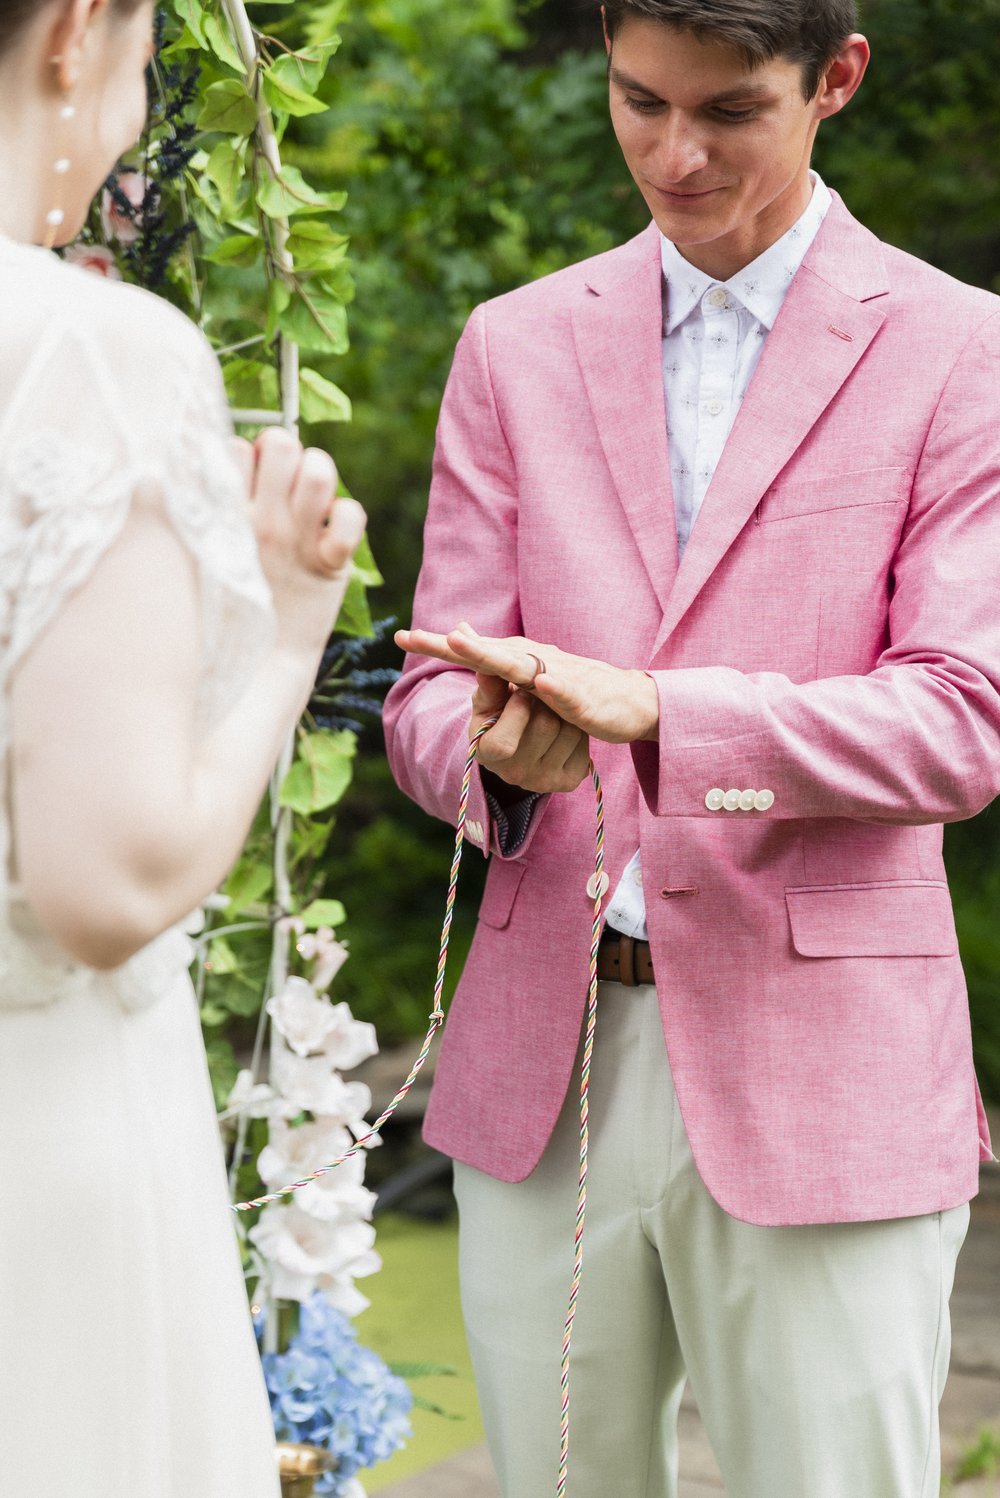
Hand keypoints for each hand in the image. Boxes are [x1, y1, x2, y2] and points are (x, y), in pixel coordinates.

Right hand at [233, 429, 366, 655]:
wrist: (262, 663)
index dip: (247, 456)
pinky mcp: (329, 565)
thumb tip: (213, 464)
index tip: (250, 481)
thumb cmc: (233, 603)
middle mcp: (260, 523)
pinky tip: (330, 536)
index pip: (233, 448)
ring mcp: (296, 542)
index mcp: (225, 517)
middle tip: (283, 485)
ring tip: (308, 503)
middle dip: (287, 453)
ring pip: (319, 469)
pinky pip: (351, 515)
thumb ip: (212, 512)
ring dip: (318, 475)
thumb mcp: (207, 555)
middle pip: (281, 442)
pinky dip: (347, 520)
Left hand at [395, 622, 659, 745]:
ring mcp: (561, 677)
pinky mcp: (584, 699)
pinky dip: (554, 689)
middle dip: (459, 647)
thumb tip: (461, 631)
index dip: (437, 645)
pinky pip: (567, 693)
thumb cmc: (576, 688)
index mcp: (521, 658)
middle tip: (425, 637)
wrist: (631, 701)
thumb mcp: (528, 676)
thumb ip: (494, 659)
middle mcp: (537, 661)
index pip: (474, 650)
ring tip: (464, 648)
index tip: (399, 637)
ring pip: (524, 668)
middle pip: (491, 652)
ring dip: (494, 658)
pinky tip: (540, 685)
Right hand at [469, 673, 591, 794]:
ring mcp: (543, 781)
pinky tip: (563, 725)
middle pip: (545, 726)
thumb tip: (487, 671)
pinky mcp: (568, 780)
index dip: (516, 712)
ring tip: (551, 708)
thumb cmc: (499, 715)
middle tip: (540, 695)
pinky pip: (583, 743)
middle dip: (545, 702)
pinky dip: (577, 727)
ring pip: (569, 731)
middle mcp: (515, 774)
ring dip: (564, 711)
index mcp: (488, 756)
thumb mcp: (488, 701)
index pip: (503, 744)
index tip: (521, 691)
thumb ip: (489, 687)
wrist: (519, 744)